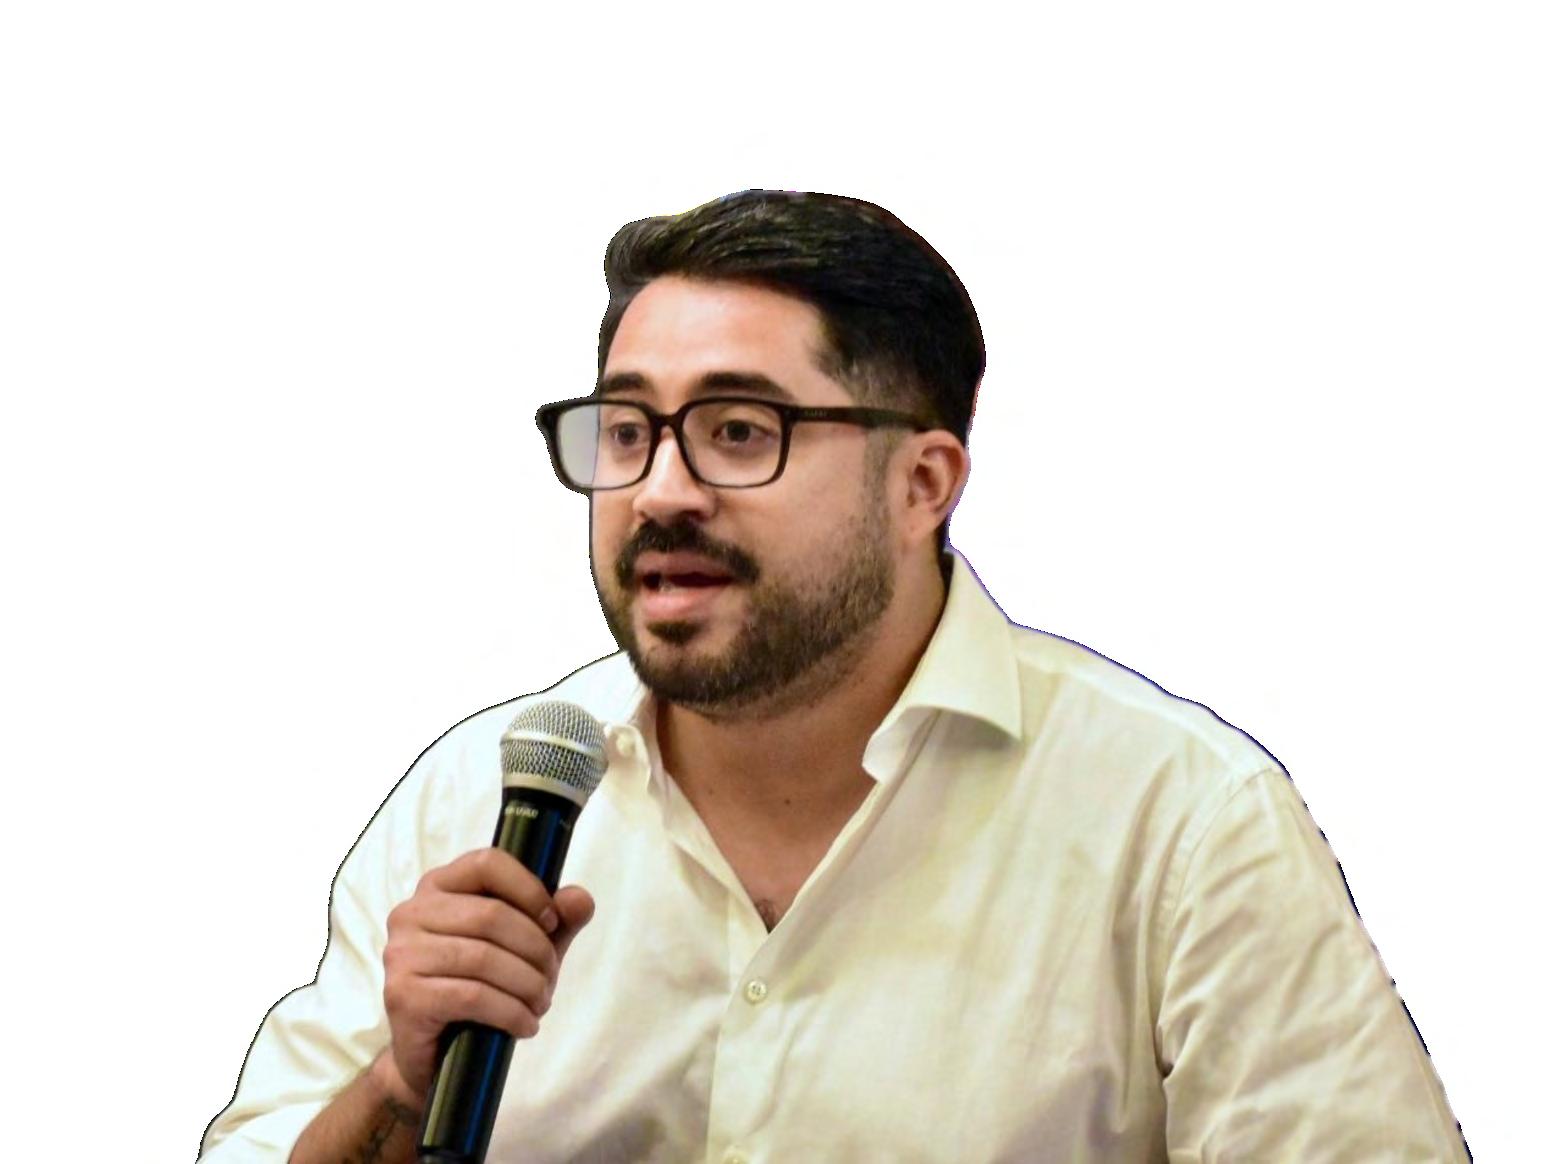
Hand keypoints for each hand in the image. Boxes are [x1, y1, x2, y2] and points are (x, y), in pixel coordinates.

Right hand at [380, 848, 594, 1102]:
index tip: (553, 922)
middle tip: (549, 978)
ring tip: (540, 1003)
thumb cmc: (479, 989)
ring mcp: (402, 954)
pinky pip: (472, 996)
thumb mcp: (525, 950)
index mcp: (438, 886)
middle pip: (492, 914)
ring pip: (484, 958)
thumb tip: (581, 899)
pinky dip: (511, 1012)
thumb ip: (557, 921)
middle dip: (536, 949)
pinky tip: (525, 1025)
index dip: (529, 889)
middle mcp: (411, 913)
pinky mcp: (403, 995)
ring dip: (527, 985)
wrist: (435, 1055)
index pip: (487, 863)